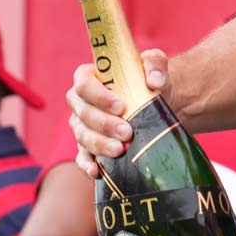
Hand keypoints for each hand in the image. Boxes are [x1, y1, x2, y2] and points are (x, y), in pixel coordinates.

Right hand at [66, 48, 169, 177]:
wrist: (154, 105)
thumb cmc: (148, 81)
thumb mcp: (155, 65)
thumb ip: (155, 63)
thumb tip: (154, 80)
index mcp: (88, 77)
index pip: (83, 84)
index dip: (99, 96)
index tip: (120, 106)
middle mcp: (80, 102)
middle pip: (83, 114)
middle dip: (105, 125)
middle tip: (127, 132)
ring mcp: (81, 126)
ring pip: (83, 137)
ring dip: (100, 145)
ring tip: (121, 150)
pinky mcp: (87, 147)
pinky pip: (82, 157)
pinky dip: (87, 165)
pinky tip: (96, 171)